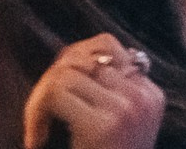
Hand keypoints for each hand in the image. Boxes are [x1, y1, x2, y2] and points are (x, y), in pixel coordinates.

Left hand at [22, 35, 162, 148]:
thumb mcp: (109, 125)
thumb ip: (99, 91)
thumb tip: (69, 55)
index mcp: (150, 95)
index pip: (106, 45)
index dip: (69, 63)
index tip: (54, 96)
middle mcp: (144, 97)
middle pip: (83, 57)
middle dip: (52, 79)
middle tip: (38, 114)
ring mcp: (128, 109)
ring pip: (66, 72)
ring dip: (41, 98)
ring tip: (37, 129)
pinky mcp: (106, 123)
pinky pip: (56, 93)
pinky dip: (35, 113)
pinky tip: (35, 139)